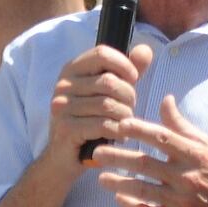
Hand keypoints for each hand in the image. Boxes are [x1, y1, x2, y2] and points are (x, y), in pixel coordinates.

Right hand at [44, 43, 152, 179]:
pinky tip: (119, 135)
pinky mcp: (66, 128)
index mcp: (72, 69)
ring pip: (109, 105)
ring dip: (125, 116)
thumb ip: (128, 71)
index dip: (125, 66)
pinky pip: (103, 125)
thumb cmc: (93, 119)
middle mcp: (63, 84)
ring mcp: (61, 106)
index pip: (103, 53)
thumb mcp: (112, 92)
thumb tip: (146, 50)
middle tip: (129, 109)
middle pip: (109, 81)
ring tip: (124, 123)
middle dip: (129, 97)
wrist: (66, 156)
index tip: (133, 80)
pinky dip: (117, 131)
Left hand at [92, 96, 207, 206]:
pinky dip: (131, 205)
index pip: (163, 138)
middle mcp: (186, 176)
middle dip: (118, 157)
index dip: (140, 130)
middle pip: (145, 164)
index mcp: (194, 155)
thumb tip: (165, 99)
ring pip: (142, 189)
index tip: (120, 124)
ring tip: (101, 177)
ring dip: (118, 183)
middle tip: (97, 151)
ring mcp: (180, 200)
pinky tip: (119, 198)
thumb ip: (181, 125)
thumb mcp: (206, 145)